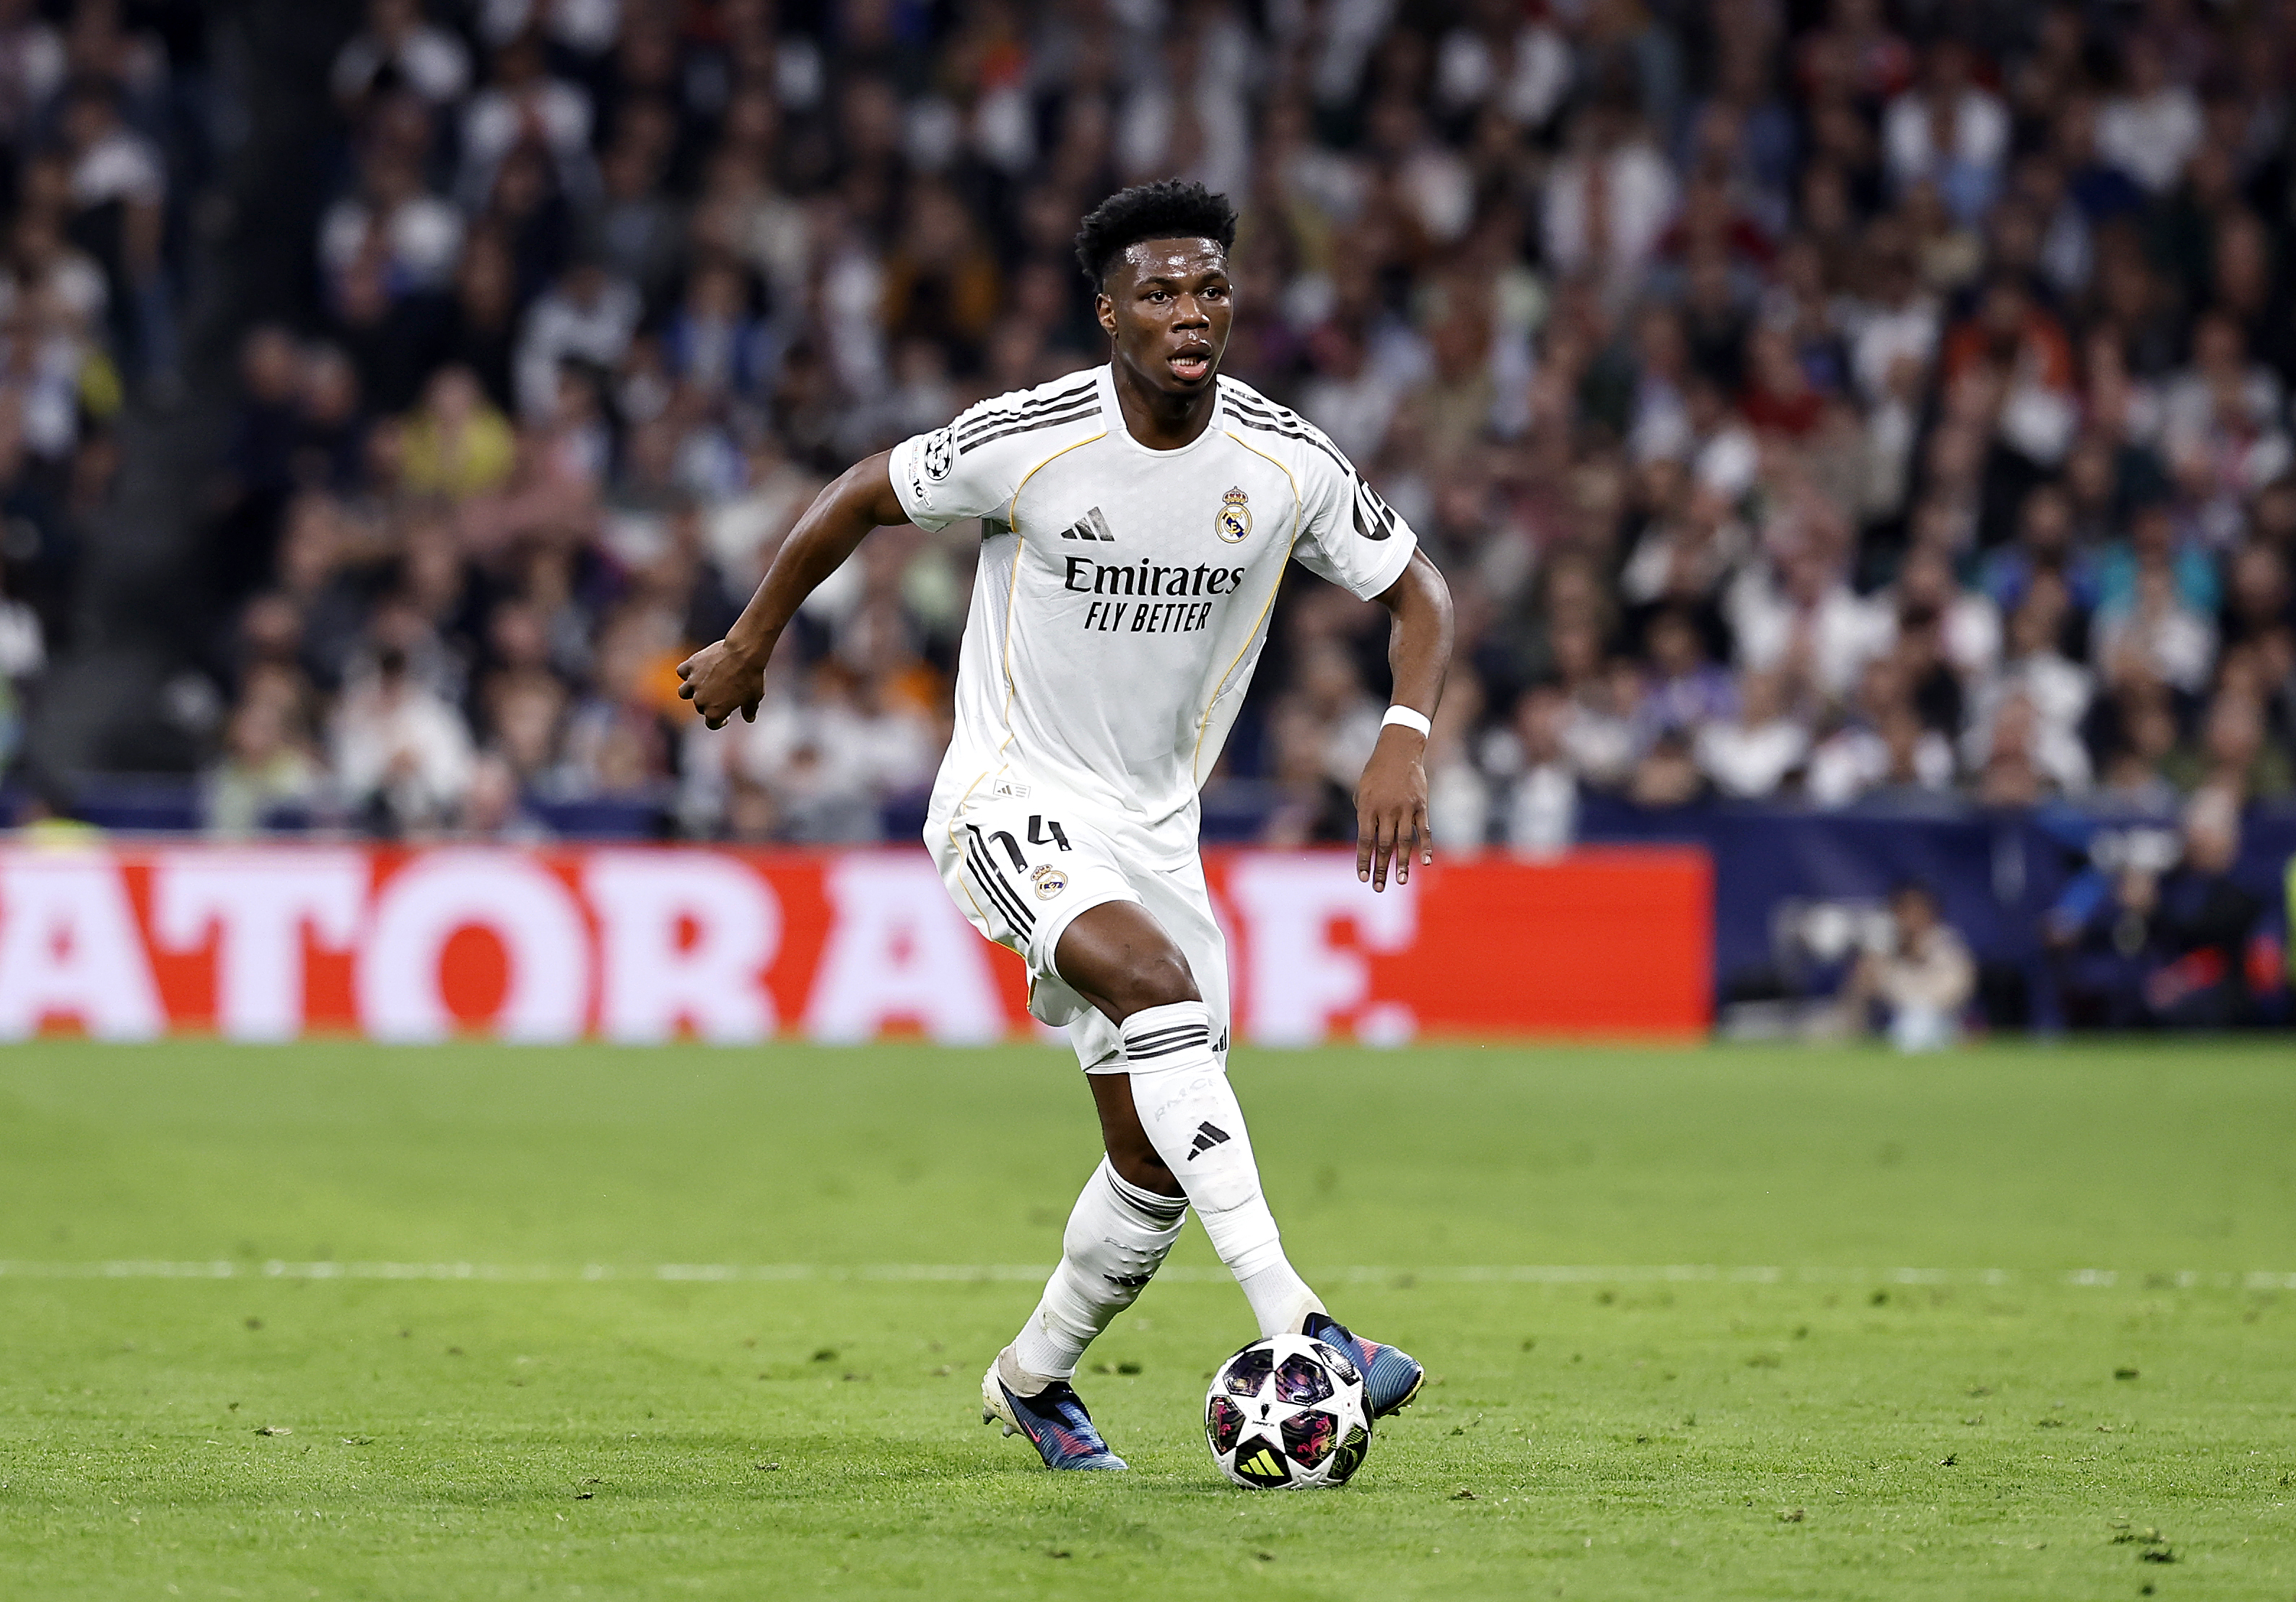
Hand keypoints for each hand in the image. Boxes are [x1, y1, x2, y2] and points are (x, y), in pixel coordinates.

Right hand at [676, 636, 769, 728]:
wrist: (743, 653)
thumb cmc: (750, 677)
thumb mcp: (754, 698)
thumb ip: (749, 711)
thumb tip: (749, 718)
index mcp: (715, 712)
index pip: (712, 724)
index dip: (720, 722)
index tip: (726, 716)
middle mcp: (701, 700)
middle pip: (700, 707)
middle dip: (709, 703)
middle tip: (721, 695)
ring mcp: (693, 682)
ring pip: (684, 692)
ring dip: (691, 691)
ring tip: (702, 685)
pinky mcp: (691, 666)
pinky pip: (682, 671)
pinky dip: (688, 671)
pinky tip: (697, 670)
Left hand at [1354, 724, 1431, 890]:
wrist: (1399, 750)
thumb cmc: (1376, 772)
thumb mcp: (1361, 791)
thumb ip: (1364, 815)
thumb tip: (1368, 840)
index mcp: (1367, 807)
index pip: (1364, 841)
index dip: (1364, 860)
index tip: (1363, 877)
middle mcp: (1386, 810)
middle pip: (1384, 845)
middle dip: (1381, 868)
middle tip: (1379, 887)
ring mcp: (1405, 808)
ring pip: (1404, 841)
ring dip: (1402, 863)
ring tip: (1400, 881)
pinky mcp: (1420, 805)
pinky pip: (1424, 830)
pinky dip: (1425, 846)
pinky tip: (1426, 862)